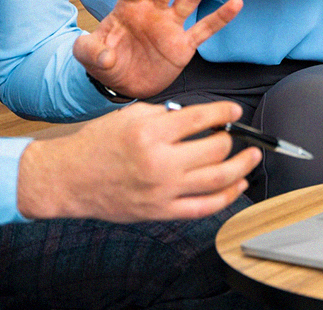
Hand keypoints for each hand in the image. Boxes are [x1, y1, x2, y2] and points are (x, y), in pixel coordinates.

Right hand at [17, 101, 261, 221]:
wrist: (71, 178)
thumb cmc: (98, 143)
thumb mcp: (131, 115)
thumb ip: (166, 114)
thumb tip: (200, 118)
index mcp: (151, 132)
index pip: (202, 118)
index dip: (225, 113)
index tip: (234, 111)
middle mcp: (160, 162)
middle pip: (215, 149)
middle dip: (233, 138)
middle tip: (236, 133)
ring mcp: (162, 191)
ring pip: (217, 180)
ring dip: (241, 167)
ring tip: (252, 157)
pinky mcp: (161, 212)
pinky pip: (204, 207)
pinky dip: (226, 196)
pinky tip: (237, 185)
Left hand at [72, 0, 242, 97]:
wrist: (123, 85)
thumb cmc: (104, 62)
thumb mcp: (88, 55)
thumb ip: (90, 51)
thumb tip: (105, 56)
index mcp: (128, 7)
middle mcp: (152, 11)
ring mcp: (170, 26)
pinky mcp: (183, 46)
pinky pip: (205, 29)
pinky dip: (220, 18)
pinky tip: (236, 3)